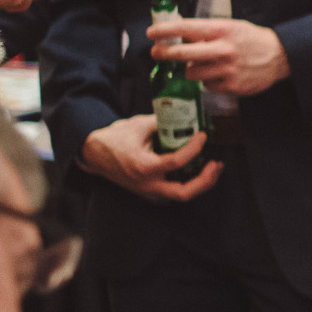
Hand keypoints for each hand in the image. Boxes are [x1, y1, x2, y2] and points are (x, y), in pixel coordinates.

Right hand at [81, 114, 221, 201]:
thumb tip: (186, 117)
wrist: (94, 154)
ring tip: (214, 167)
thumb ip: (162, 122)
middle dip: (205, 180)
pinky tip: (200, 170)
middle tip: (217, 164)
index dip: (194, 148)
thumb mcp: (139, 124)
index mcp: (143, 166)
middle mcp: (147, 184)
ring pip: (181, 195)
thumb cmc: (115, 138)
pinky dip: (190, 183)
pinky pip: (175, 191)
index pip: (177, 161)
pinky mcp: (150, 192)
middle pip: (184, 193)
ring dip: (201, 183)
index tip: (203, 135)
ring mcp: (149, 191)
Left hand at [147, 16, 289, 96]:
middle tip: (156, 53)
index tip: (151, 33)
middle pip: (183, 53)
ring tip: (201, 64)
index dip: (165, 31)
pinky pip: (206, 85)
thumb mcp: (231, 27)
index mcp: (222, 30)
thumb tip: (180, 33)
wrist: (279, 57)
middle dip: (165, 53)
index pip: (186, 28)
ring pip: (192, 72)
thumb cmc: (252, 40)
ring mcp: (227, 70)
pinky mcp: (231, 86)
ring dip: (191, 69)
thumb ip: (208, 31)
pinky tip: (219, 74)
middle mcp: (223, 49)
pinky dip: (208, 80)